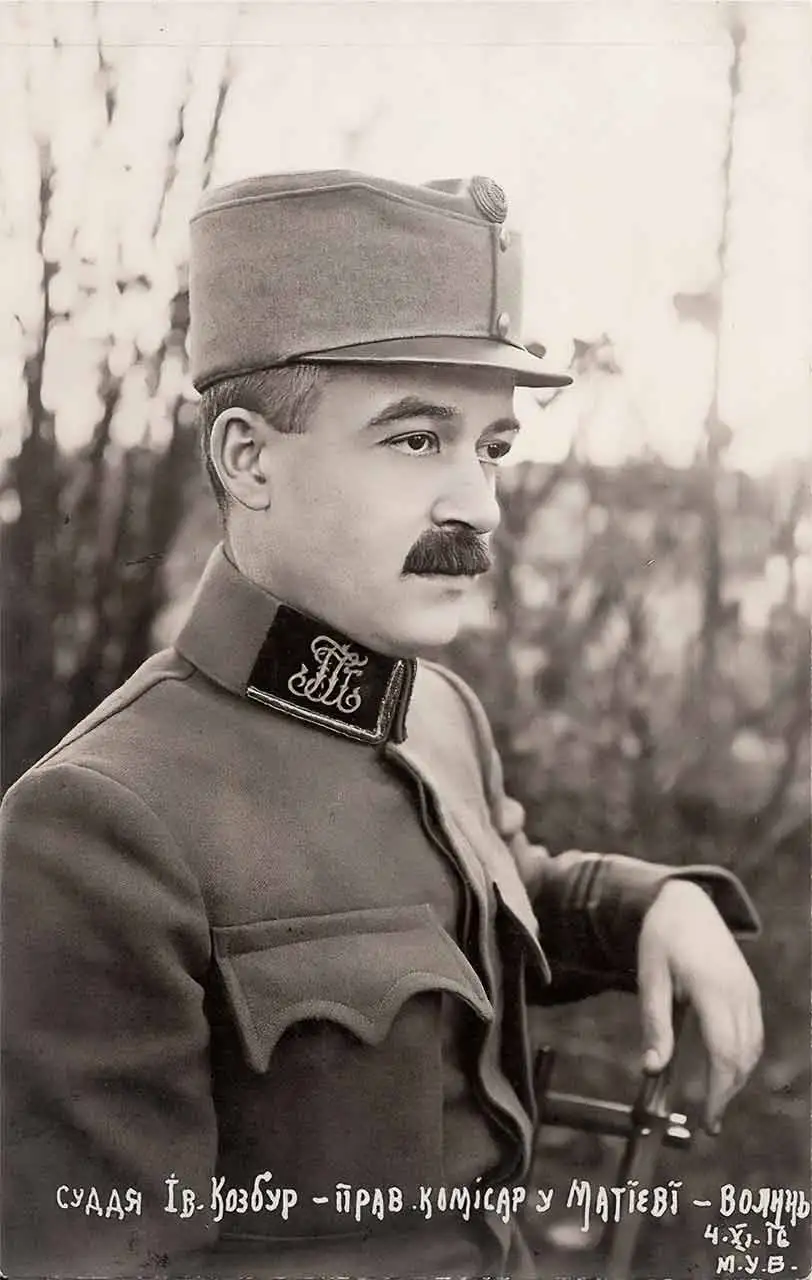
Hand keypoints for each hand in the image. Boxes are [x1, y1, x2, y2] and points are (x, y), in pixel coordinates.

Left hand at [637, 878, 762, 1133]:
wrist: (685, 903)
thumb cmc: (661, 939)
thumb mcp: (649, 978)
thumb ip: (654, 1023)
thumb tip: (652, 1068)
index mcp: (712, 990)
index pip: (724, 1052)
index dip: (718, 1090)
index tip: (707, 1118)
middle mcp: (738, 993)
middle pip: (742, 1056)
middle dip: (727, 1092)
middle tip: (708, 1121)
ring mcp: (747, 990)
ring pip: (752, 1047)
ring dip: (737, 1077)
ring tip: (715, 1101)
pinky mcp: (749, 990)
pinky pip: (753, 1032)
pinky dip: (743, 1057)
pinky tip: (725, 1070)